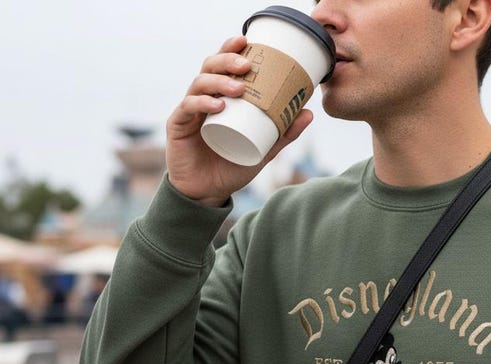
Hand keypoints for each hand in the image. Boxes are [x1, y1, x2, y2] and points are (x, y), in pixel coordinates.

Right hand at [166, 36, 312, 205]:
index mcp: (220, 97)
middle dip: (227, 60)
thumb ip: (284, 133)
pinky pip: (189, 108)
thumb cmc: (232, 167)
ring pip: (199, 84)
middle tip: (247, 65)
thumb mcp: (264, 150)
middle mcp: (203, 98)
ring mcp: (189, 110)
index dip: (232, 49)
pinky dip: (203, 103)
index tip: (248, 40)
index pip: (223, 65)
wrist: (209, 192)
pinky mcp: (178, 125)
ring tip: (238, 88)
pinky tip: (218, 105)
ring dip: (219, 81)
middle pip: (210, 67)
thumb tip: (309, 112)